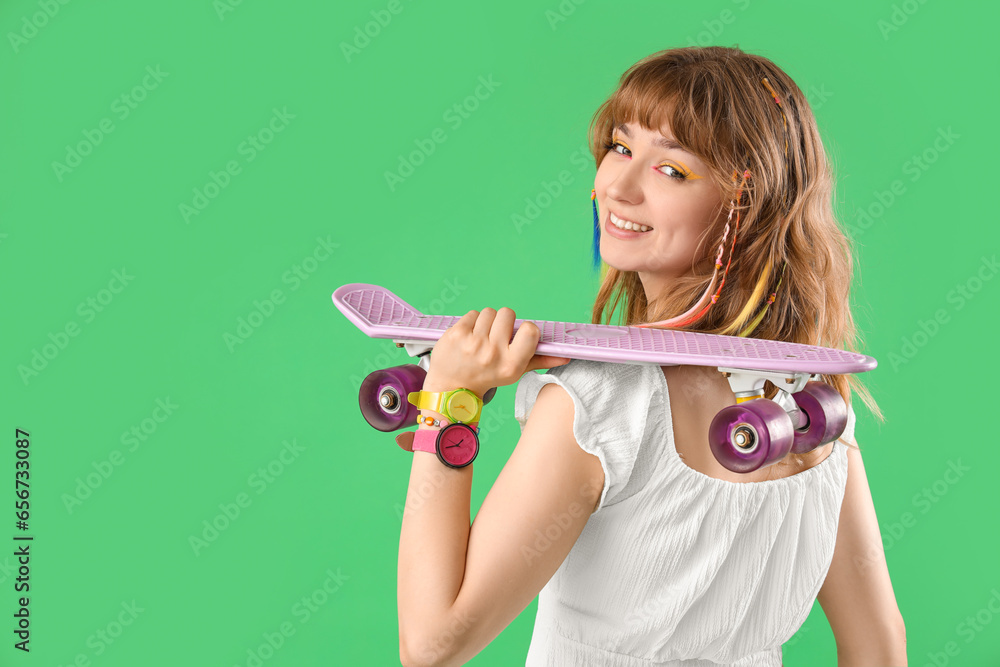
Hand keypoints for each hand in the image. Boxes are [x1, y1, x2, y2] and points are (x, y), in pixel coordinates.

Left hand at [422, 307, 570, 396]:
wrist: (452, 388)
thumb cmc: (487, 376)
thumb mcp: (514, 372)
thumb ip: (540, 361)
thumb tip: (565, 356)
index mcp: (511, 364)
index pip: (530, 329)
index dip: (524, 329)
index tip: (517, 336)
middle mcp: (492, 354)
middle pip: (507, 313)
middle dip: (503, 322)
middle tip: (495, 336)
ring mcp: (473, 343)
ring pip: (489, 312)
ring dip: (486, 321)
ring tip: (481, 338)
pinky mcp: (456, 334)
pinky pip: (472, 313)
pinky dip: (471, 322)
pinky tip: (468, 337)